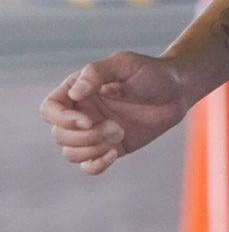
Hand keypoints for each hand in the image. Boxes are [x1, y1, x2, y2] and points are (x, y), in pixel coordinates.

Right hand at [40, 52, 188, 174]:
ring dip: (93, 149)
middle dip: (86, 136)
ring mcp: (94, 132)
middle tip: (117, 126)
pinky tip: (115, 153)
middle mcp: (81, 112)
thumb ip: (97, 74)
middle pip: (59, 135)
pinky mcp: (109, 148)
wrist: (176, 92)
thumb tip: (75, 93)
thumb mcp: (124, 64)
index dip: (62, 119)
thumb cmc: (150, 73)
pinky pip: (88, 167)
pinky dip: (96, 165)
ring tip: (120, 132)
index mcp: (77, 90)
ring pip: (71, 153)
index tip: (89, 120)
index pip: (49, 110)